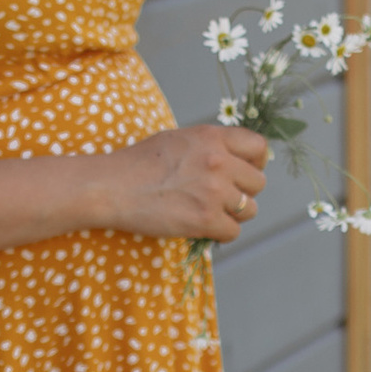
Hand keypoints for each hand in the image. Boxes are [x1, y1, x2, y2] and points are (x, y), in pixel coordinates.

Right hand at [101, 119, 271, 242]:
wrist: (111, 187)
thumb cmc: (137, 164)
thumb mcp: (178, 140)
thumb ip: (209, 147)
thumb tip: (234, 161)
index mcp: (212, 137)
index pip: (259, 146)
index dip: (256, 163)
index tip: (244, 173)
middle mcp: (218, 161)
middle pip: (258, 183)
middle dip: (243, 193)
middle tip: (220, 199)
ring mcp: (214, 191)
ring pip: (249, 210)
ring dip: (232, 215)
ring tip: (208, 213)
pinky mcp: (206, 219)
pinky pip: (233, 232)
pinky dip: (219, 234)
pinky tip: (201, 228)